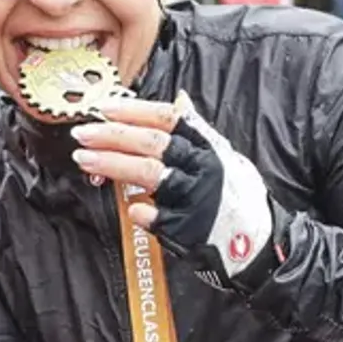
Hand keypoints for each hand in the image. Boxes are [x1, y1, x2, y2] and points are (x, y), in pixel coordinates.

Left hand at [70, 91, 277, 280]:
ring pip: (149, 174)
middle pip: (151, 144)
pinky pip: (159, 217)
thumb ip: (198, 130)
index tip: (105, 108)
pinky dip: (143, 211)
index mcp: (207, 145)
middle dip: (112, 135)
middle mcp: (201, 167)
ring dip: (114, 165)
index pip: (167, 118)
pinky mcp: (189, 229)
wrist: (260, 242)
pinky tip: (130, 208)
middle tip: (82, 133)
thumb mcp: (225, 155)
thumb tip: (180, 99)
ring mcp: (195, 197)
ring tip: (85, 159)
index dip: (134, 111)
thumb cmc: (237, 196)